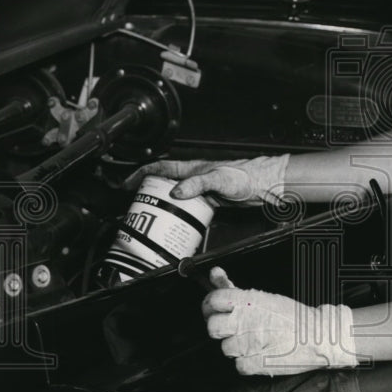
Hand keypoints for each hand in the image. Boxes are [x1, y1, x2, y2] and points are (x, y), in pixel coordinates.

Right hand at [123, 154, 288, 204]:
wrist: (264, 184)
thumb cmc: (246, 175)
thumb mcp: (219, 178)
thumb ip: (198, 183)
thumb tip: (177, 191)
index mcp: (192, 168)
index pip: (160, 168)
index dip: (141, 174)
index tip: (127, 183)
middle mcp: (194, 178)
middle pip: (164, 183)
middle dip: (147, 192)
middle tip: (136, 205)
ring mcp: (201, 190)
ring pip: (175, 197)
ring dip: (163, 206)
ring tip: (153, 218)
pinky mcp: (210, 201)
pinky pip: (189, 208)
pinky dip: (180, 215)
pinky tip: (179, 223)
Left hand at [202, 267, 358, 375]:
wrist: (317, 336)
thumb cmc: (294, 316)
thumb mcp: (263, 296)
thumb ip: (233, 288)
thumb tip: (214, 275)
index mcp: (247, 302)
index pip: (212, 300)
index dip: (210, 305)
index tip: (214, 308)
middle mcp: (244, 322)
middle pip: (212, 326)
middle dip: (220, 326)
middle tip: (231, 326)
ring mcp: (247, 345)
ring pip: (225, 348)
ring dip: (236, 345)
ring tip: (253, 340)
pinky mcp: (253, 365)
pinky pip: (238, 365)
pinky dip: (246, 361)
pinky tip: (258, 352)